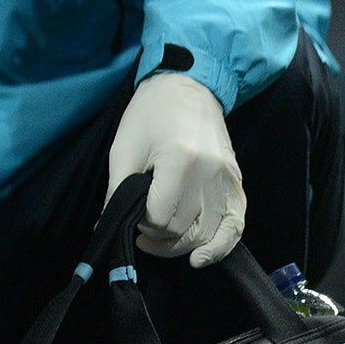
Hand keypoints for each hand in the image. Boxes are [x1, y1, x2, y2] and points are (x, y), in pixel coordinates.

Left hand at [107, 72, 245, 266]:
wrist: (186, 87)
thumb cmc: (149, 114)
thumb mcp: (123, 151)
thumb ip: (117, 193)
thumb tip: (107, 227)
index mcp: (180, 162)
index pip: (160, 218)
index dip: (141, 225)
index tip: (130, 215)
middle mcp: (210, 174)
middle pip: (184, 230)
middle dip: (158, 237)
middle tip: (140, 231)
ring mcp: (227, 179)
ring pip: (208, 233)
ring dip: (182, 245)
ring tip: (160, 241)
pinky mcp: (237, 181)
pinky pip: (235, 224)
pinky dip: (220, 245)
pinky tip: (200, 257)